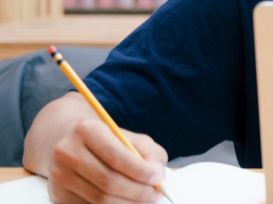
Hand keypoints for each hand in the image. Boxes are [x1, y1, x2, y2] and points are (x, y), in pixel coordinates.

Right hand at [46, 119, 167, 203]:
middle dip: (137, 192)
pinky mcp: (58, 194)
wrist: (71, 145)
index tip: (158, 179)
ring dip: (127, 203)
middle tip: (155, 194)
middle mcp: (67, 152)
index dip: (140, 171)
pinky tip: (126, 202)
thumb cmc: (108, 142)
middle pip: (107, 181)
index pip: (116, 156)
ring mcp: (59, 175)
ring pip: (99, 199)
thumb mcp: (131, 138)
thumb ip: (150, 153)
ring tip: (145, 200)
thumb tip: (158, 174)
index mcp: (87, 130)